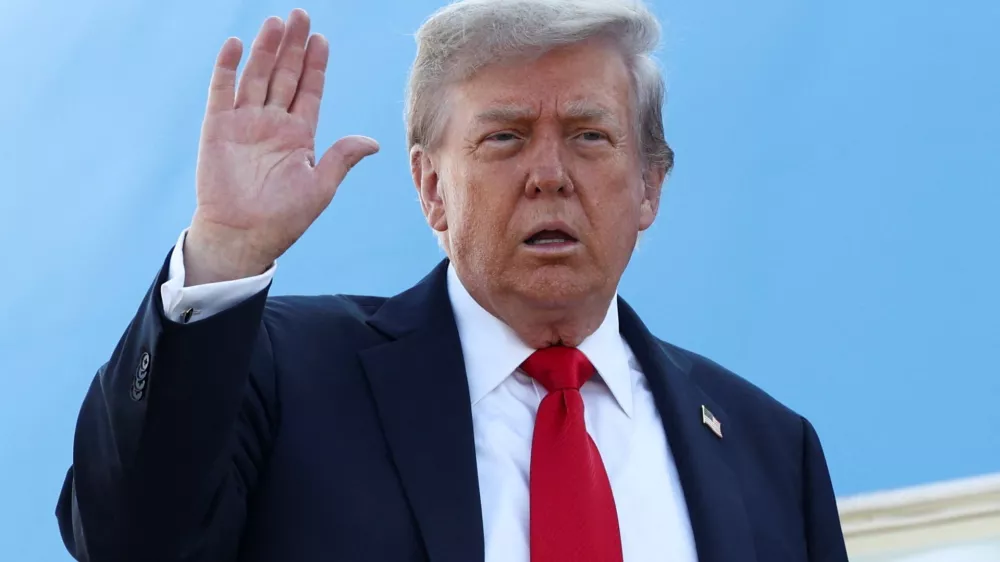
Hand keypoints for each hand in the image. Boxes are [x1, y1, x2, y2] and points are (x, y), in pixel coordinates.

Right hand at [185, 9, 378, 284]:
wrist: (242, 237)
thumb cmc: (283, 219)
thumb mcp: (320, 187)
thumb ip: (341, 158)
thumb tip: (373, 142)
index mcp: (299, 135)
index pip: (309, 91)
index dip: (315, 65)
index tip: (322, 39)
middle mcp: (273, 123)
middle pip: (285, 75)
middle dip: (293, 47)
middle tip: (301, 16)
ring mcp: (245, 123)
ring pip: (257, 76)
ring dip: (266, 49)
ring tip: (277, 23)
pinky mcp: (217, 128)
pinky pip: (222, 91)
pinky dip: (228, 68)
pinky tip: (237, 44)